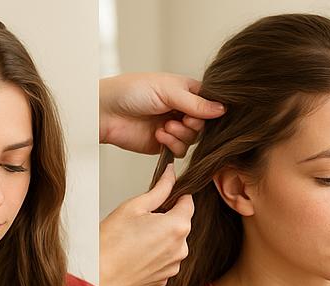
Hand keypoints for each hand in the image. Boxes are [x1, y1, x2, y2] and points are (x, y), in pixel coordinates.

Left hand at [99, 72, 224, 155]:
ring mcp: (174, 127)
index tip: (197, 112)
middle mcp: (182, 109)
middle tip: (178, 119)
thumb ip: (195, 103)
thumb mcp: (168, 91)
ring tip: (164, 126)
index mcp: (185, 91)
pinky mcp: (164, 144)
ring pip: (193, 139)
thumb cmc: (132, 91)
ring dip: (180, 135)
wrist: (107, 112)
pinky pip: (181, 151)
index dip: (208, 111)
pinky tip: (159, 135)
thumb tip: (222, 109)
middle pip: (203, 125)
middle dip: (192, 125)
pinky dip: (172, 145)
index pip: (210, 102)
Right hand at [99, 166, 193, 285]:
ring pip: (172, 244)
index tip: (164, 196)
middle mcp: (181, 249)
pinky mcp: (164, 279)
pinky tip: (136, 254)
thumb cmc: (111, 243)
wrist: (98, 277)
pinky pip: (164, 261)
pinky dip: (154, 255)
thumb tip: (171, 175)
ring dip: (160, 238)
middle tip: (140, 220)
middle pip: (180, 225)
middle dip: (165, 219)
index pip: (188, 203)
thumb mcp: (134, 206)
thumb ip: (159, 189)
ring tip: (135, 240)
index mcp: (177, 227)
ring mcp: (173, 267)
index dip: (176, 196)